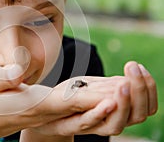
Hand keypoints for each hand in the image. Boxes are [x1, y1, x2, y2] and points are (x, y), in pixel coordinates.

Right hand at [0, 64, 125, 139]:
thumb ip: (3, 77)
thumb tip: (18, 72)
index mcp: (34, 105)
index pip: (68, 101)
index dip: (93, 98)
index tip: (116, 93)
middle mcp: (46, 113)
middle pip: (83, 108)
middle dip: (109, 98)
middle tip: (132, 83)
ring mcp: (47, 115)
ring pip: (83, 110)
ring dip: (104, 100)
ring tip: (125, 85)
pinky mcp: (46, 112)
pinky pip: (75, 108)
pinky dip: (92, 100)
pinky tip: (103, 92)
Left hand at [23, 61, 157, 137]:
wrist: (45, 110)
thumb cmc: (71, 96)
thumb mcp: (93, 87)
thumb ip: (110, 85)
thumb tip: (131, 77)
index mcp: (118, 110)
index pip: (146, 106)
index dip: (148, 88)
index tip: (140, 68)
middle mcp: (110, 121)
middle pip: (137, 115)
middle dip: (139, 92)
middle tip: (133, 69)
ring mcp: (93, 125)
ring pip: (116, 124)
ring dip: (123, 104)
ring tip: (123, 85)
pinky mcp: (74, 125)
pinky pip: (89, 122)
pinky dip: (100, 113)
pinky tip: (107, 102)